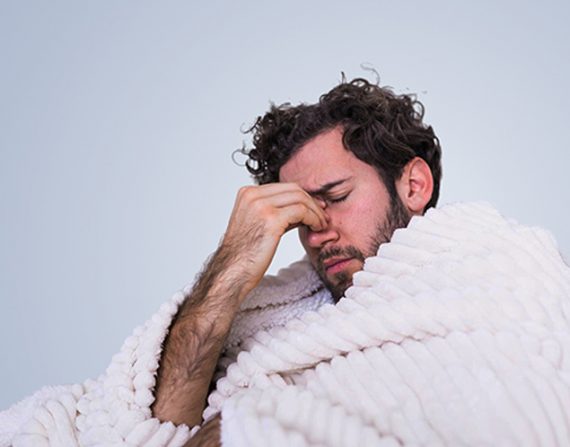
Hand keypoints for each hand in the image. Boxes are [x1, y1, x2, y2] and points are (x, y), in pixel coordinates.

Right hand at [220, 183, 327, 297]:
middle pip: (294, 189)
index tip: (315, 208)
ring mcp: (261, 205)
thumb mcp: (258, 224)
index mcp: (248, 193)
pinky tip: (316, 228)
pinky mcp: (271, 219)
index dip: (303, 197)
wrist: (233, 271)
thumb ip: (277, 212)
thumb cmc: (245, 254)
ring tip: (321, 224)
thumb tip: (302, 208)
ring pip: (300, 198)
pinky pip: (302, 211)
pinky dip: (314, 218)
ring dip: (315, 211)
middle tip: (322, 216)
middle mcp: (253, 195)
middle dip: (312, 202)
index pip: (284, 187)